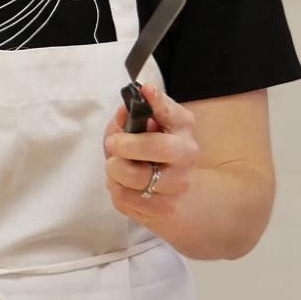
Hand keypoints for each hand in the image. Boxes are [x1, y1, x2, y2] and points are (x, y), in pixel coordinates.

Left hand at [103, 83, 200, 224]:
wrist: (176, 193)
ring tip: (116, 169)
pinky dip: (117, 192)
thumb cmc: (152, 152)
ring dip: (115, 173)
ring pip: (136, 178)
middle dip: (126, 146)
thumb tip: (129, 105)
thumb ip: (133, 115)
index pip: (171, 111)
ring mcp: (179, 184)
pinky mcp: (167, 208)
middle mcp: (187, 154)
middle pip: (158, 148)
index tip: (146, 91)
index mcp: (182, 127)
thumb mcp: (145, 128)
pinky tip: (124, 187)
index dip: (157, 102)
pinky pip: (128, 200)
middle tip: (113, 146)